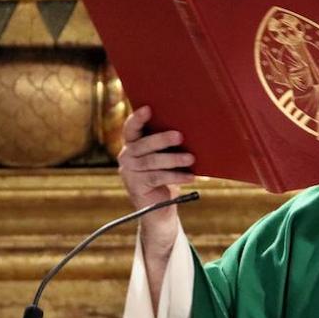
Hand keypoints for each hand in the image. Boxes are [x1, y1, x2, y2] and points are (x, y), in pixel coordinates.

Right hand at [118, 106, 194, 255]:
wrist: (160, 209)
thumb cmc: (167, 176)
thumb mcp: (166, 157)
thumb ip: (169, 144)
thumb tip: (192, 129)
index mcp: (132, 144)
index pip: (131, 128)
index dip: (138, 118)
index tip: (148, 108)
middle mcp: (126, 156)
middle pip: (143, 144)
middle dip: (162, 139)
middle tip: (180, 136)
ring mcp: (128, 172)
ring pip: (152, 162)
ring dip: (174, 160)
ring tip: (191, 158)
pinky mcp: (135, 187)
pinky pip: (157, 178)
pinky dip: (176, 176)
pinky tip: (190, 177)